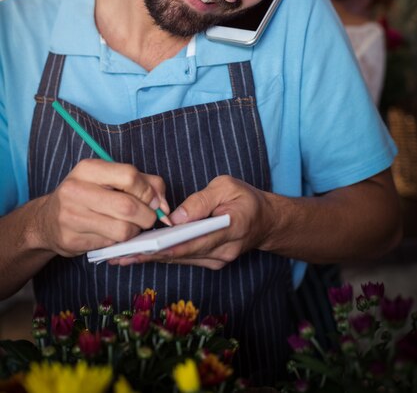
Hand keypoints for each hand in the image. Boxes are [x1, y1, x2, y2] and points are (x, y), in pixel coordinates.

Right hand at [34, 159, 169, 256]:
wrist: (47, 220)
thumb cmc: (88, 195)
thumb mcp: (111, 179)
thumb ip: (144, 183)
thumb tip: (163, 205)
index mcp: (88, 169)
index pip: (130, 176)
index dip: (148, 191)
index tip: (154, 201)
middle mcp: (76, 190)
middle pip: (128, 206)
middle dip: (147, 216)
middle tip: (148, 219)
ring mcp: (71, 216)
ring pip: (122, 230)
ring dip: (135, 232)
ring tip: (131, 227)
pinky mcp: (71, 240)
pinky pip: (110, 245)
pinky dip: (120, 242)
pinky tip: (114, 235)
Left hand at [111, 176, 271, 268]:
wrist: (268, 221)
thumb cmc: (247, 199)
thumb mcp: (227, 187)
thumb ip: (202, 201)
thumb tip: (176, 217)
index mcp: (228, 230)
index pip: (190, 242)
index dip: (162, 246)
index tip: (137, 248)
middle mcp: (221, 252)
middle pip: (179, 255)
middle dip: (147, 255)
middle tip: (118, 255)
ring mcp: (216, 260)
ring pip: (179, 259)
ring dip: (150, 258)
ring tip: (121, 256)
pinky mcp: (211, 261)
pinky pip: (183, 258)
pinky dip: (162, 255)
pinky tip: (140, 253)